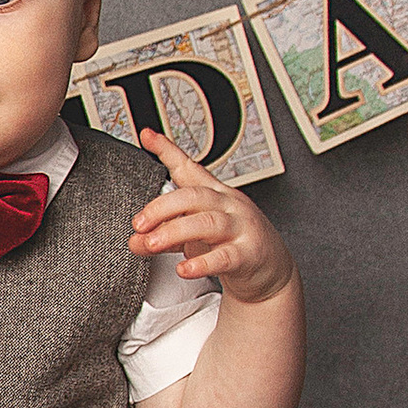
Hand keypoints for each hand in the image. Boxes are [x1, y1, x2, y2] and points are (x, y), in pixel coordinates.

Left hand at [128, 129, 296, 301]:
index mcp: (215, 194)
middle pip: (193, 196)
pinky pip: (225, 257)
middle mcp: (229, 206)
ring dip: (175, 231)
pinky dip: (202, 263)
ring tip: (152, 244)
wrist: (272, 270)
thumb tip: (136, 240)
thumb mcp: (197, 235)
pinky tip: (185, 269)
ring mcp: (241, 229)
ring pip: (207, 223)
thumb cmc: (233, 245)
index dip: (168, 151)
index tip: (147, 136)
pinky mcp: (248, 255)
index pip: (189, 168)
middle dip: (161, 208)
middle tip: (139, 224)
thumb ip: (166, 233)